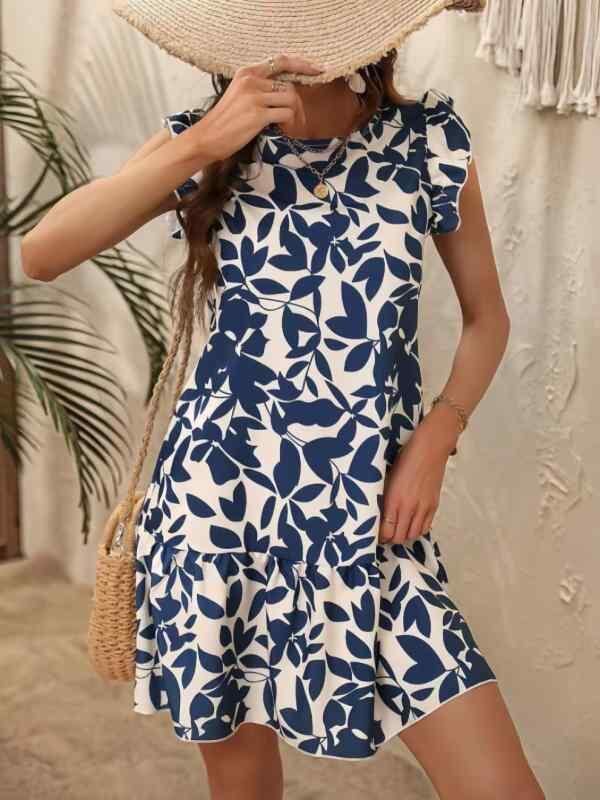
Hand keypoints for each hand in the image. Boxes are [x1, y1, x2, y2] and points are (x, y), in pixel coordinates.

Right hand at [191, 53, 323, 162]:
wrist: (207, 137)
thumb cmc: (225, 121)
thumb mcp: (240, 95)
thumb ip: (260, 88)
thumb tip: (287, 91)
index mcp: (247, 73)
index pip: (281, 61)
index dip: (302, 64)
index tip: (318, 69)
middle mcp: (251, 81)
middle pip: (289, 85)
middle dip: (295, 103)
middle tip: (294, 117)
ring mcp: (255, 97)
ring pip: (290, 99)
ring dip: (292, 114)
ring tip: (284, 124)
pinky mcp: (258, 115)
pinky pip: (286, 114)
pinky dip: (288, 122)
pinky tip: (280, 128)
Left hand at [378, 426, 451, 544]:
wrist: (430, 448)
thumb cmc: (405, 458)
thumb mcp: (387, 476)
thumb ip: (384, 496)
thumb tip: (378, 511)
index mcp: (394, 500)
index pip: (386, 531)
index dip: (380, 536)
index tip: (375, 534)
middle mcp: (409, 507)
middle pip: (399, 537)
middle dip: (390, 538)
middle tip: (385, 533)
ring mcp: (423, 508)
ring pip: (413, 534)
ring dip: (404, 535)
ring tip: (397, 529)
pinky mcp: (434, 505)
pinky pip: (426, 527)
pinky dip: (417, 530)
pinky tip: (411, 524)